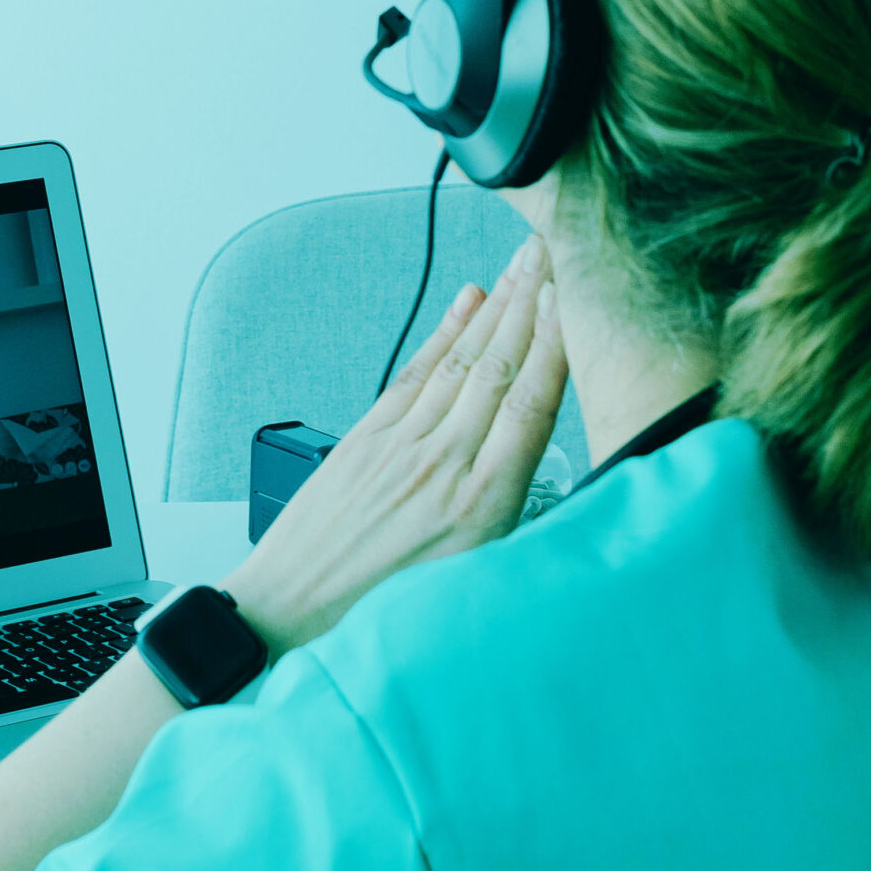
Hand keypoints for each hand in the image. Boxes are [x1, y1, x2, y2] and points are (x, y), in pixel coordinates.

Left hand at [220, 233, 565, 656]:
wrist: (291, 617)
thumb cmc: (384, 616)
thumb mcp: (475, 586)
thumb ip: (518, 527)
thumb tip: (573, 495)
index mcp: (481, 506)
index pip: (533, 405)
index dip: (558, 345)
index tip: (579, 301)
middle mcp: (441, 466)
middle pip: (499, 367)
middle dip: (533, 305)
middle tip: (558, 253)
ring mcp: (399, 447)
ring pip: (461, 362)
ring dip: (497, 309)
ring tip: (525, 266)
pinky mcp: (364, 440)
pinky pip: (415, 375)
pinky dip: (444, 334)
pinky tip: (468, 303)